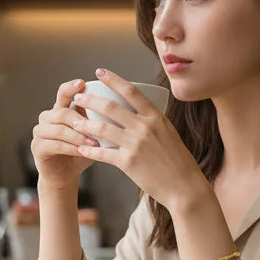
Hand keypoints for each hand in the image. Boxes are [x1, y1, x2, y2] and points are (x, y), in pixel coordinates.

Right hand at [31, 78, 99, 189]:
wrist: (66, 175)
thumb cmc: (81, 151)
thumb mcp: (91, 133)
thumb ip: (96, 120)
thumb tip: (119, 107)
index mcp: (60, 109)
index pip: (63, 92)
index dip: (71, 87)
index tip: (82, 83)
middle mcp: (47, 118)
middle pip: (62, 112)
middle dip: (81, 120)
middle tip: (98, 128)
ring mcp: (39, 132)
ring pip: (59, 129)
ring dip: (78, 136)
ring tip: (94, 142)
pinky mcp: (37, 147)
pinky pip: (55, 145)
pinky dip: (71, 148)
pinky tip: (83, 152)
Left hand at [70, 68, 209, 210]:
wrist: (183, 186)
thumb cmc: (177, 160)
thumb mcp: (168, 132)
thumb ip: (152, 120)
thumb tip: (136, 109)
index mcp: (156, 116)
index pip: (131, 91)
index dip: (113, 79)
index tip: (99, 72)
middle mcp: (145, 127)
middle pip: (111, 107)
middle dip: (91, 99)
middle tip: (79, 96)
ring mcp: (135, 144)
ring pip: (103, 128)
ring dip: (85, 123)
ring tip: (75, 121)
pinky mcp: (128, 162)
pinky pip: (102, 153)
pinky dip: (89, 150)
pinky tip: (80, 148)